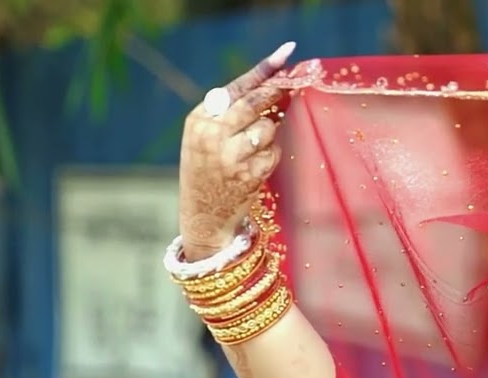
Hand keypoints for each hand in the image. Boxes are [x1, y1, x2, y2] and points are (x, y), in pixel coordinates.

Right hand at [178, 42, 294, 259]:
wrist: (202, 216)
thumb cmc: (208, 170)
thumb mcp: (205, 138)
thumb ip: (228, 114)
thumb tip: (270, 87)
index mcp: (199, 119)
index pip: (236, 87)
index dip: (264, 70)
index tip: (287, 52)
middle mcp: (212, 134)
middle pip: (256, 103)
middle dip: (275, 96)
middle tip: (288, 89)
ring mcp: (230, 155)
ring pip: (268, 128)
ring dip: (269, 136)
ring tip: (252, 150)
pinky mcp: (248, 174)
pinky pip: (274, 154)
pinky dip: (271, 158)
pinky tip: (255, 168)